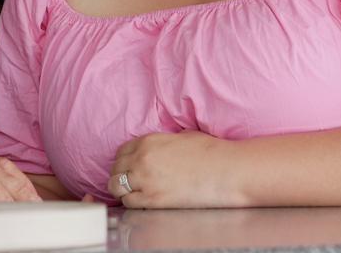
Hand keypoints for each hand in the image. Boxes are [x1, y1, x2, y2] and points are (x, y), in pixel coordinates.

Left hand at [107, 131, 238, 207]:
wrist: (225, 171)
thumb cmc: (210, 152)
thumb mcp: (181, 137)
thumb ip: (163, 142)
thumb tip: (160, 148)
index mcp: (148, 141)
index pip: (121, 152)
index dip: (124, 160)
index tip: (128, 167)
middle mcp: (142, 159)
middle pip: (116, 169)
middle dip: (121, 175)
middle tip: (130, 181)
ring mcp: (145, 180)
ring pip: (116, 187)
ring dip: (122, 190)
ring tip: (133, 193)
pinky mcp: (153, 200)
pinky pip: (129, 202)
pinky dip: (132, 203)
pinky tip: (143, 202)